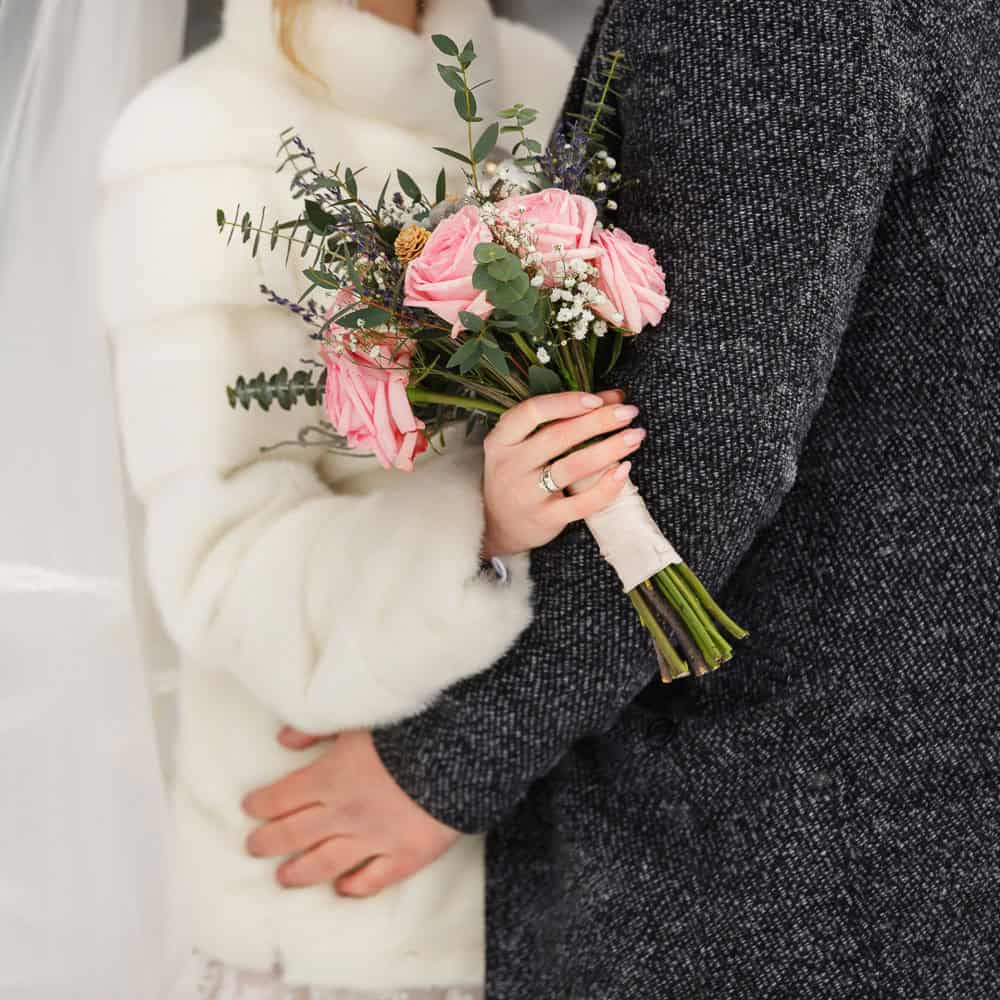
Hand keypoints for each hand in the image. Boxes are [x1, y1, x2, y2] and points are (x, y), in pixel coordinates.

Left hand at [243, 728, 458, 896]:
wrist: (464, 755)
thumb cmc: (411, 729)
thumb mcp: (360, 717)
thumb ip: (319, 729)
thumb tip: (283, 740)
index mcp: (332, 776)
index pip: (282, 797)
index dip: (261, 804)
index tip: (249, 807)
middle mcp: (345, 813)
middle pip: (295, 834)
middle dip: (269, 841)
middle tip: (253, 846)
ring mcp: (375, 839)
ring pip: (325, 863)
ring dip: (300, 872)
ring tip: (284, 877)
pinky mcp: (406, 855)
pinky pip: (374, 880)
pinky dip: (355, 887)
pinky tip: (343, 889)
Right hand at [481, 389, 645, 557]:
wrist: (498, 525)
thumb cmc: (519, 475)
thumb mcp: (526, 444)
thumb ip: (564, 418)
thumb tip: (615, 397)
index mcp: (501, 440)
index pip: (531, 412)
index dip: (566, 402)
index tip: (597, 400)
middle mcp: (510, 466)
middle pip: (557, 437)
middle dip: (598, 421)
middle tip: (629, 413)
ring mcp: (527, 495)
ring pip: (573, 467)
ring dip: (609, 449)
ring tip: (635, 437)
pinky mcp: (545, 519)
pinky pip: (581, 503)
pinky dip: (606, 487)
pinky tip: (624, 471)